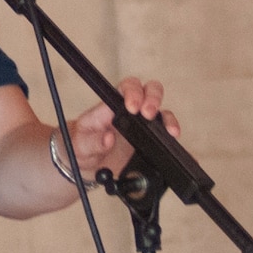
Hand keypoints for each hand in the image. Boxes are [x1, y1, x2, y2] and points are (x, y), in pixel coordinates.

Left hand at [61, 76, 177, 183]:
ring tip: (169, 130)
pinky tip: (173, 137)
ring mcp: (142, 123)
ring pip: (161, 110)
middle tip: (148, 113)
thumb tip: (108, 138)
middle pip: (148, 90)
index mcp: (110, 106)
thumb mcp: (80, 146)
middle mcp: (129, 111)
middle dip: (152, 98)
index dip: (132, 92)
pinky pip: (166, 129)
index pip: (125, 88)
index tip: (132, 107)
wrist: (88, 164)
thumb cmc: (82, 147)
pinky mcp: (151, 137)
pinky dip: (172, 131)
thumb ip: (91, 143)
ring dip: (167, 117)